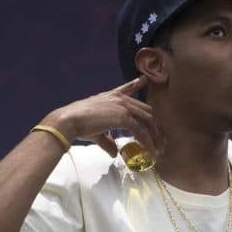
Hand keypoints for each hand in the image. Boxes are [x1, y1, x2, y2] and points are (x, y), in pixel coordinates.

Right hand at [43, 76, 162, 157]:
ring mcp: (123, 106)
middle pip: (145, 110)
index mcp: (111, 97)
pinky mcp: (124, 117)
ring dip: (155, 136)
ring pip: (147, 120)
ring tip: (158, 149)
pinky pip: (141, 131)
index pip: (127, 88)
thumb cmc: (78, 124)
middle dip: (155, 125)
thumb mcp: (96, 132)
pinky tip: (150, 151)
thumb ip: (107, 141)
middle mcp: (119, 99)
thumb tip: (113, 153)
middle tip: (161, 138)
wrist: (69, 120)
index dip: (136, 84)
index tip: (144, 79)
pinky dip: (147, 142)